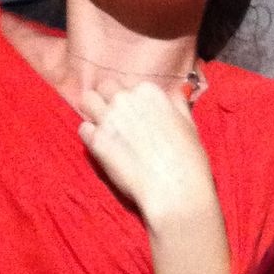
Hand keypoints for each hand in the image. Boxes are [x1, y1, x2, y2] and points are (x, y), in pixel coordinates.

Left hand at [79, 80, 217, 224]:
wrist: (175, 189)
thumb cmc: (188, 159)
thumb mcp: (189, 125)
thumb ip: (178, 105)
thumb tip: (176, 94)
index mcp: (149, 91)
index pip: (128, 85)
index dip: (130, 100)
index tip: (136, 115)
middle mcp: (126, 99)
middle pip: (105, 86)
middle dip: (108, 100)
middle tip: (117, 120)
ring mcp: (109, 119)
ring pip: (87, 100)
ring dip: (93, 111)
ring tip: (104, 128)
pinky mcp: (97, 141)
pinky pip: (83, 128)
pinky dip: (90, 136)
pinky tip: (103, 148)